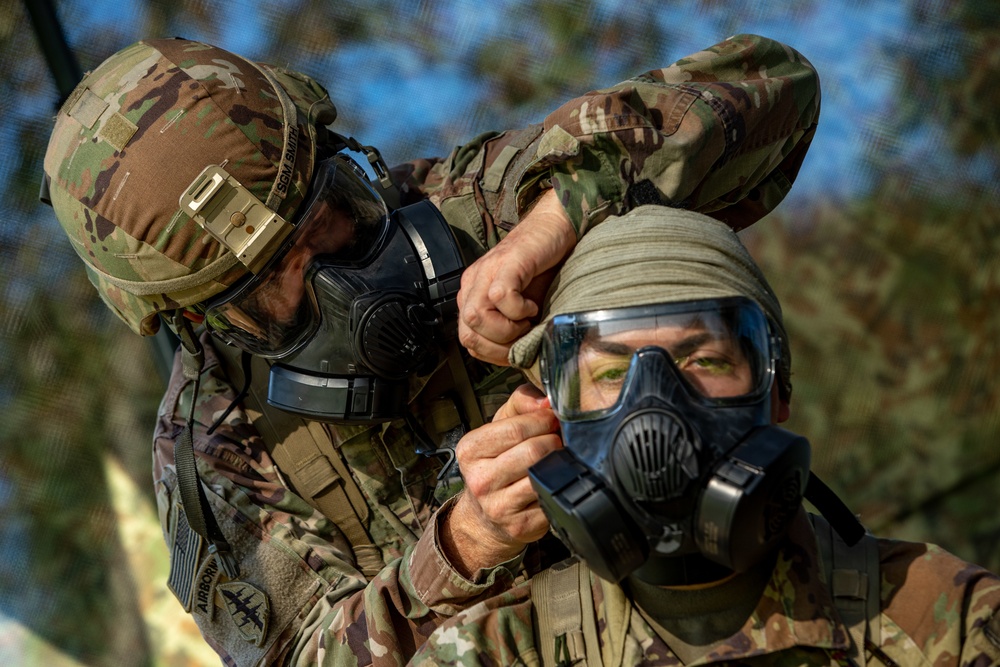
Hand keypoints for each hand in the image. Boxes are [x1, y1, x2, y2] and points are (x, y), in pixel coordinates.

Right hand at [440, 384, 562, 576]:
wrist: (486, 515)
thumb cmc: (497, 461)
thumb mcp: (500, 426)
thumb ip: (521, 403)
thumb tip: (546, 401)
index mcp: (470, 450)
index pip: (516, 428)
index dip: (542, 421)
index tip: (551, 420)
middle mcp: (479, 480)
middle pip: (534, 451)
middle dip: (553, 441)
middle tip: (556, 441)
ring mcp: (499, 507)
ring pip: (544, 475)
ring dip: (559, 463)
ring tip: (556, 459)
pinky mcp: (520, 526)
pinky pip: (552, 498)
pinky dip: (558, 487)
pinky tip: (551, 483)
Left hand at [458, 188, 575, 364]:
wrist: (556, 228)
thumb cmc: (543, 269)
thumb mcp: (524, 309)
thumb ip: (511, 330)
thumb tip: (513, 360)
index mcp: (472, 296)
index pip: (467, 339)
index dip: (493, 353)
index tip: (518, 347)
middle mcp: (473, 284)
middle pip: (467, 334)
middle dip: (499, 346)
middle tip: (525, 334)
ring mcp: (487, 272)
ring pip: (477, 318)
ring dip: (507, 329)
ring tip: (528, 318)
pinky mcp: (506, 263)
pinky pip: (499, 297)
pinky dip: (518, 310)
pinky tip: (532, 305)